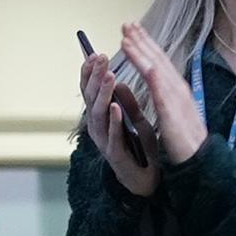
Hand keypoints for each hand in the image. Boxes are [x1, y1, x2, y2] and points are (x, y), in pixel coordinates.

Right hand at [78, 46, 157, 197]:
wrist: (146, 181)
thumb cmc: (139, 151)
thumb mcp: (135, 120)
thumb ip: (126, 102)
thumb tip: (117, 80)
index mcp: (102, 118)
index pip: (91, 91)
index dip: (89, 73)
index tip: (92, 54)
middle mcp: (98, 128)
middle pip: (92, 98)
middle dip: (95, 77)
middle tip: (99, 56)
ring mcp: (105, 141)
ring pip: (100, 114)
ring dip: (104, 93)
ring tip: (109, 75)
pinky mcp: (116, 154)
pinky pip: (112, 135)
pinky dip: (113, 120)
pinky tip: (115, 106)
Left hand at [118, 23, 207, 165]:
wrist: (198, 159)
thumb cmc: (183, 140)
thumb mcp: (168, 113)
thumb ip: (157, 97)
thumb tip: (143, 85)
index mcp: (175, 90)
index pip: (158, 62)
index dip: (145, 46)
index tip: (132, 32)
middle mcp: (177, 88)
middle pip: (158, 58)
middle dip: (142, 40)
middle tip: (127, 23)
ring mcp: (176, 96)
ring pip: (157, 67)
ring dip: (141, 50)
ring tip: (126, 35)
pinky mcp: (173, 108)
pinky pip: (160, 86)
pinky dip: (149, 70)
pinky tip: (140, 61)